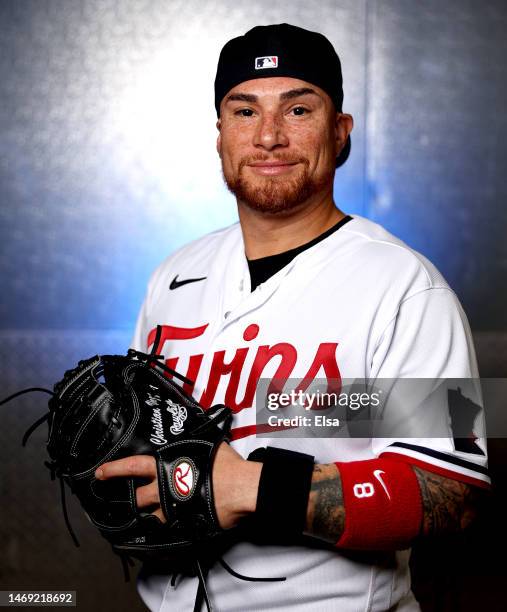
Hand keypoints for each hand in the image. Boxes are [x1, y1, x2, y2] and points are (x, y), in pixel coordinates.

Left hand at [95, 443, 261, 529]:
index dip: (114, 469)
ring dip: (153, 513)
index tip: (101, 473)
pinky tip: (177, 521)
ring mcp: (174, 509)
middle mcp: (166, 489)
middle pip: (137, 498)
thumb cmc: (226, 466)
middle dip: (135, 498)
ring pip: (152, 516)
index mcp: (167, 466)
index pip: (133, 466)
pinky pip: (172, 527)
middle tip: (133, 498)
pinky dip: (172, 524)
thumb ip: (194, 442)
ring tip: (157, 511)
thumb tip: (196, 431)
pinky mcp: (185, 524)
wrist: (240, 487)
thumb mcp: (207, 444)